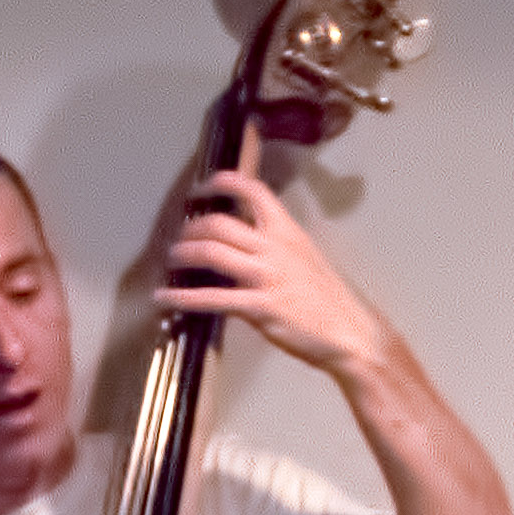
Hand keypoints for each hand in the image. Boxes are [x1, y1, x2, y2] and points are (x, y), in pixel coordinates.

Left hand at [153, 167, 402, 380]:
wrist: (350, 332)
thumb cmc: (327, 298)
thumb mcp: (304, 257)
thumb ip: (276, 245)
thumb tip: (245, 240)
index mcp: (287, 231)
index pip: (253, 190)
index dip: (222, 182)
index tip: (201, 189)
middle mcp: (275, 247)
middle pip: (220, 223)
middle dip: (191, 228)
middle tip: (180, 237)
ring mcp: (266, 276)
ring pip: (211, 252)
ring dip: (183, 254)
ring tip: (171, 259)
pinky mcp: (258, 307)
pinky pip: (212, 298)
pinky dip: (181, 298)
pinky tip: (163, 299)